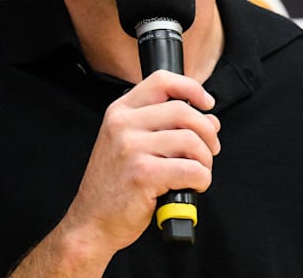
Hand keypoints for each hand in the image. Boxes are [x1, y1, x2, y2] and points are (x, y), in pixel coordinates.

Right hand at [39, 70, 219, 270]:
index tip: (206, 103)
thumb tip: (209, 120)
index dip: (191, 88)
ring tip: (197, 172)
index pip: (161, 81)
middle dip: (207, 133)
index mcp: (120, 112)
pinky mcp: (143, 174)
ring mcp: (131, 148)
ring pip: (191, 141)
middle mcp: (123, 125)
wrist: (92, 220)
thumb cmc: (115, 185)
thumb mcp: (131, 145)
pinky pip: (191, 169)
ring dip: (205, 160)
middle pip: (184, 111)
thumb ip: (166, 127)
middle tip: (209, 151)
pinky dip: (201, 180)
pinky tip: (193, 186)